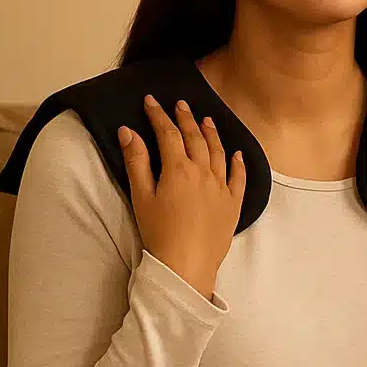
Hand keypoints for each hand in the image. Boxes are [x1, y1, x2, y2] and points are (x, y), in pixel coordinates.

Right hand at [117, 96, 247, 298]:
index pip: (168, 134)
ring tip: (206, 120)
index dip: (159, 115)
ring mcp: (222, 187)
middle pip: (195, 138)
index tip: (151, 101)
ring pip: (218, 152)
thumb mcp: (141, 197)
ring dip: (211, 134)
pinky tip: (237, 153)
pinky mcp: (233, 204)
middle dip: (186, 118)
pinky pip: (238, 177)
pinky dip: (238, 163)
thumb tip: (128, 131)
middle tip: (181, 104)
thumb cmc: (159, 233)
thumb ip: (136, 162)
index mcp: (178, 169)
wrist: (187, 265)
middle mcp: (204, 172)